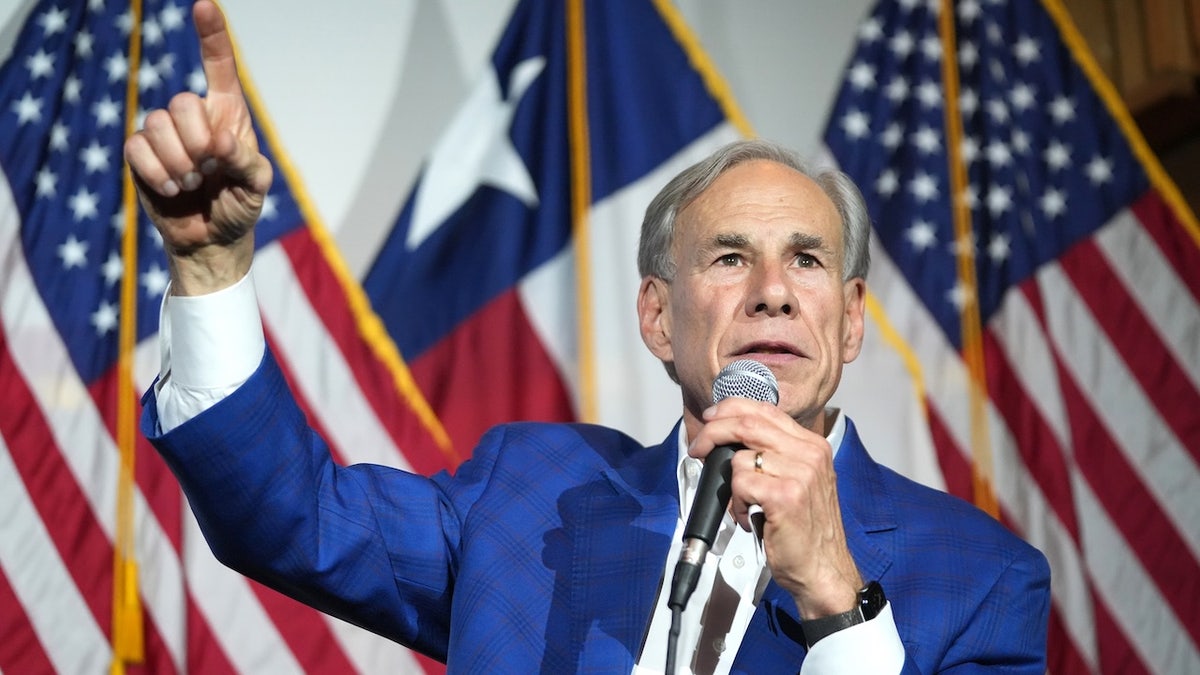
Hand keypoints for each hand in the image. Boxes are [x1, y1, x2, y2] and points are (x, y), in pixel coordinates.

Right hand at [123, 0, 271, 294]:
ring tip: (192, 183)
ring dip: (178, 162)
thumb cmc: (240, 206)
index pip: (220, 67)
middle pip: (182, 104)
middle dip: (197, 142)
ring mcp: (164, 134)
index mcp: (228, 114)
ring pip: (156, 124)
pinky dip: (156, 173)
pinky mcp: (141, 155)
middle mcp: (194, 117)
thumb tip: (221, 141)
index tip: (204, 5)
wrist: (212, 240)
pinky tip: (171, 189)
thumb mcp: (257, 188)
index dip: (212, 36)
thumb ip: (246, 163)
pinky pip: (136, 147)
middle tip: (209, 171)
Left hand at [690, 398, 862, 618]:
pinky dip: (736, 503)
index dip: (730, 410)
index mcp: (812, 445)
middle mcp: (809, 454)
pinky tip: (748, 516)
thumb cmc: (805, 530)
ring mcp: (800, 474)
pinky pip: (740, 483)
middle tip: (698, 448)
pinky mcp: (786, 496)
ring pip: (740, 458)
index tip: (711, 420)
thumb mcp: (797, 480)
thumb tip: (730, 438)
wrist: (823, 569)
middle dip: (712, 432)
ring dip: (730, 485)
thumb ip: (774, 455)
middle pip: (747, 423)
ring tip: (743, 505)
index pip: (764, 410)